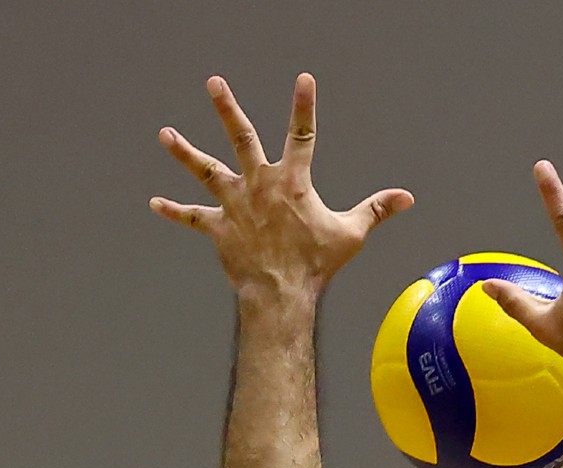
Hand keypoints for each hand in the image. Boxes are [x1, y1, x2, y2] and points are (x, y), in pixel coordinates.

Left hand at [152, 74, 412, 300]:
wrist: (282, 292)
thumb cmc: (317, 264)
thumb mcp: (351, 234)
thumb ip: (377, 210)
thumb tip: (407, 198)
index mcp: (292, 182)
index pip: (302, 136)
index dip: (304, 107)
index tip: (304, 80)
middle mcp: (259, 184)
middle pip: (241, 138)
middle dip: (227, 108)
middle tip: (214, 83)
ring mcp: (235, 204)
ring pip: (206, 170)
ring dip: (184, 152)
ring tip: (166, 135)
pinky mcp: (219, 227)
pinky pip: (193, 218)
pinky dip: (174, 212)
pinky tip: (155, 203)